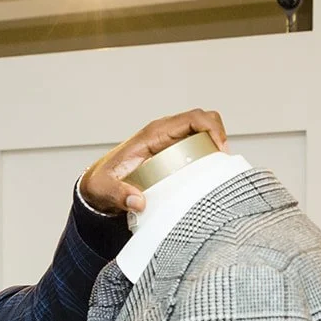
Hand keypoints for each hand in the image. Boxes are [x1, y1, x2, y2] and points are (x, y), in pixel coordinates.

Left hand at [80, 109, 229, 216]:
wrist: (97, 185)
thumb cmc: (102, 182)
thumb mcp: (105, 190)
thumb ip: (119, 195)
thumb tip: (139, 202)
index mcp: (153, 134)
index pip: (192, 118)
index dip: (212, 129)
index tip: (219, 150)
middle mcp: (164, 133)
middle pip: (204, 120)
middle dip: (219, 136)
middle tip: (223, 164)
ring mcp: (170, 141)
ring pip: (203, 133)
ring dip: (216, 147)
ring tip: (220, 171)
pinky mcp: (172, 153)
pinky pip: (197, 146)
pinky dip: (208, 156)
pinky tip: (209, 175)